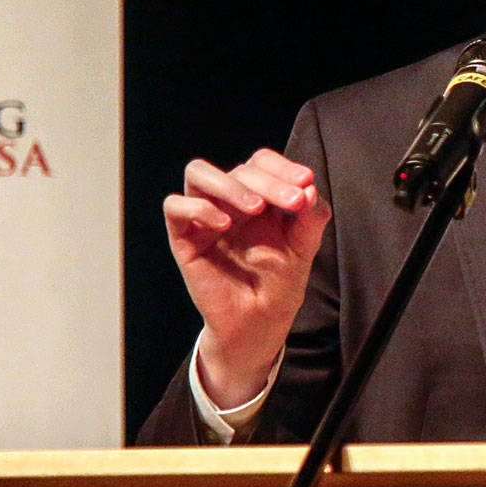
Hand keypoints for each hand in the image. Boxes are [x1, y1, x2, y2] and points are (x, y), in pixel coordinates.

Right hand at [162, 148, 331, 407]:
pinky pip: (175, 207)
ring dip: (230, 184)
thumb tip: (310, 187)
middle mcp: (229, 201)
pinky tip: (224, 223)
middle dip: (269, 181)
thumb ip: (310, 218)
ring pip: (198, 173)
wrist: (259, 323)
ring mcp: (204, 216)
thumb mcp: (303, 249)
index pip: (262, 162)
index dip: (283, 166)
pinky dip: (198, 208)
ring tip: (256, 207)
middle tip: (294, 201)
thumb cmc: (281, 283)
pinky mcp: (184, 238)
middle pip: (239, 168)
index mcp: (259, 196)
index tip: (306, 181)